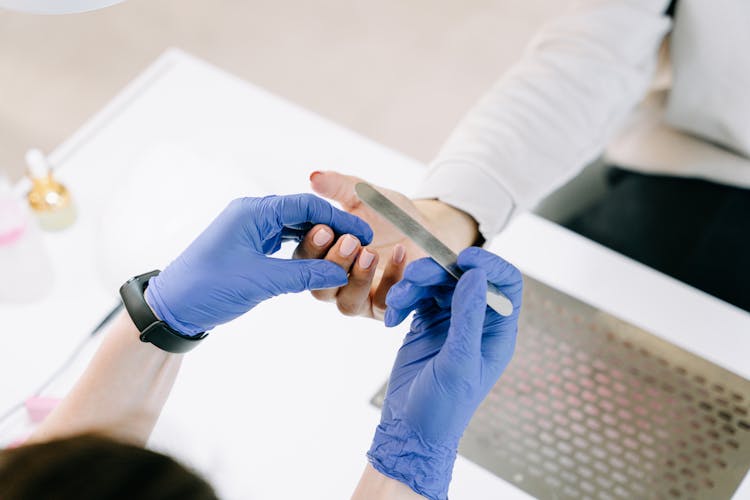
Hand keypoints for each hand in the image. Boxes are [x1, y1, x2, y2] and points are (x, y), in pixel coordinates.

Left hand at [145, 194, 372, 334]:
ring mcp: (250, 231)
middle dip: (333, 230)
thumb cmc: (207, 288)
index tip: (364, 235)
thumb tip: (342, 273)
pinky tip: (321, 263)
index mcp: (252, 212)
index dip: (339, 219)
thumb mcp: (260, 281)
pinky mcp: (249, 248)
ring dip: (320, 241)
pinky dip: (304, 252)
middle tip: (361, 247)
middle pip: (303, 214)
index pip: (306, 205)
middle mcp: (252, 215)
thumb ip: (303, 275)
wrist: (171, 308)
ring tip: (346, 255)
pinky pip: (284, 243)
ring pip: (295, 229)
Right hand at [293, 171, 479, 319]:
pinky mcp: (386, 309)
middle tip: (349, 241)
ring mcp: (359, 299)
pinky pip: (382, 303)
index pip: (304, 259)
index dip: (311, 246)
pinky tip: (399, 254)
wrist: (427, 230)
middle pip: (319, 287)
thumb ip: (339, 187)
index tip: (324, 228)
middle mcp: (335, 283)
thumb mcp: (364, 195)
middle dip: (333, 264)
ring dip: (356, 278)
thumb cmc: (389, 214)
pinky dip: (390, 279)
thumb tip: (313, 177)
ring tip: (369, 252)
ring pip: (346, 303)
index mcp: (322, 257)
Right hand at [368, 247, 522, 499]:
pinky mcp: (425, 324)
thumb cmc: (443, 408)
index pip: (506, 283)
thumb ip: (467, 317)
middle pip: (464, 276)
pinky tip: (392, 318)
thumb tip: (475, 275)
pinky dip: (402, 301)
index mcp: (497, 330)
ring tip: (396, 302)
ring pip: (436, 283)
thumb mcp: (458, 362)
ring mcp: (451, 321)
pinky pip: (416, 297)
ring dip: (414, 285)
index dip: (489, 264)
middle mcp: (477, 321)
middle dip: (438, 272)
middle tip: (414, 276)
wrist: (410, 430)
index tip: (463, 258)